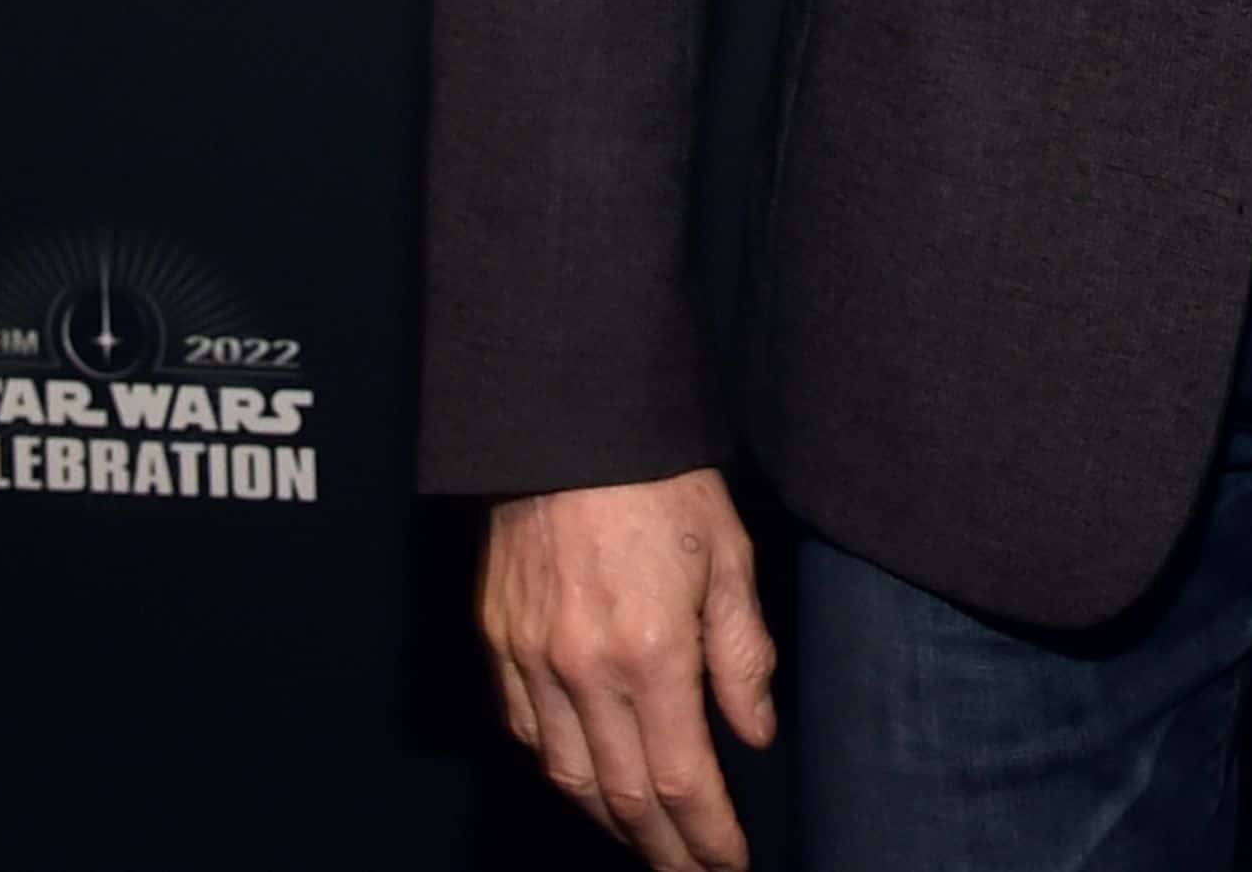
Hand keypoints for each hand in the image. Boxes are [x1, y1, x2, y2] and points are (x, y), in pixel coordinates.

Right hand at [480, 469, 780, 871]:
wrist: (567, 424)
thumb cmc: (659, 482)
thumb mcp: (729, 558)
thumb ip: (743, 654)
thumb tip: (753, 733)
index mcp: (651, 652)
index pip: (681, 779)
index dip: (708, 835)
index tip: (729, 862)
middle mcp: (584, 671)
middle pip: (621, 797)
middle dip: (662, 850)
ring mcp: (531, 662)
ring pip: (567, 777)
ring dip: (609, 823)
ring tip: (647, 843)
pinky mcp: (498, 644)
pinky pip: (527, 734)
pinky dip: (560, 770)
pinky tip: (588, 779)